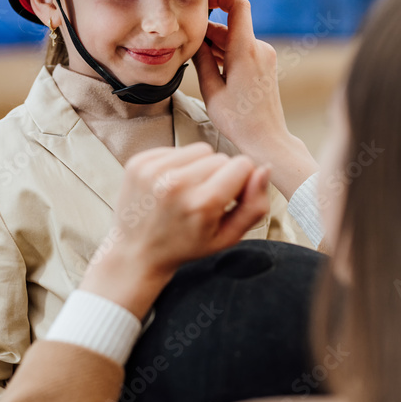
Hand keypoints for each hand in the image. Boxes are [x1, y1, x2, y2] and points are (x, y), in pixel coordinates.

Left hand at [79, 142, 270, 317]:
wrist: (135, 252)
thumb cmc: (184, 246)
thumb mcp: (227, 237)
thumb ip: (254, 206)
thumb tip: (264, 169)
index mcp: (201, 203)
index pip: (242, 164)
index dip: (241, 181)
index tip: (227, 199)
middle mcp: (176, 183)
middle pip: (221, 157)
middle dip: (219, 176)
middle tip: (202, 201)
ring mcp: (154, 170)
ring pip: (200, 149)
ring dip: (199, 167)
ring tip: (186, 193)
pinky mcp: (139, 162)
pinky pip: (176, 149)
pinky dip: (178, 165)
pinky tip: (169, 187)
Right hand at [193, 0, 316, 199]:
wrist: (267, 138)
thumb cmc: (239, 120)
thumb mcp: (211, 90)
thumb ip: (202, 59)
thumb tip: (194, 39)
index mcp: (246, 51)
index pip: (238, 7)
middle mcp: (259, 49)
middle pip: (231, 27)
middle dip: (209, 32)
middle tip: (188, 45)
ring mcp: (265, 57)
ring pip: (236, 40)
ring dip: (217, 45)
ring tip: (198, 61)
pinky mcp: (266, 65)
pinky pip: (243, 50)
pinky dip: (227, 54)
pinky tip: (213, 69)